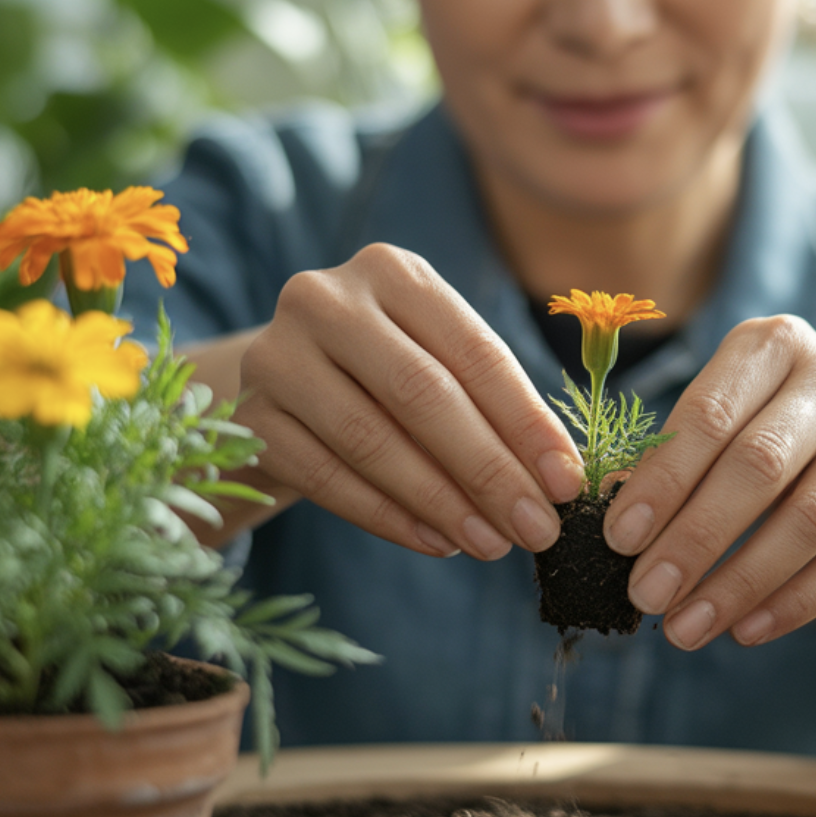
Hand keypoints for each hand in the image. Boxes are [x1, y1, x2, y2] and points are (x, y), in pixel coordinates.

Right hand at [235, 244, 585, 557]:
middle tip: (538, 527)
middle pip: (423, 393)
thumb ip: (493, 405)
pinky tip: (437, 543)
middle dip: (490, 469)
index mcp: (393, 271)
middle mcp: (326, 299)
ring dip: (443, 502)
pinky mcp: (248, 418)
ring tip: (493, 544)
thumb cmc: (384, 379)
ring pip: (372, 439)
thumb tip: (559, 478)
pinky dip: (390, 517)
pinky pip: (327, 477)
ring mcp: (276, 354)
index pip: (474, 352)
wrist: (281, 396)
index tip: (567, 483)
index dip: (526, 422)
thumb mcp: (437, 364)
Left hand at [602, 315, 815, 649]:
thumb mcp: (726, 426)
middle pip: (757, 465)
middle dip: (693, 538)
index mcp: (774, 345)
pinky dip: (790, 603)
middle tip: (646, 594)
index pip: (709, 413)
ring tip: (685, 628)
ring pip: (806, 520)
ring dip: (738, 583)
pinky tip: (744, 630)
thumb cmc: (772, 443)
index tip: (618, 539)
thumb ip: (673, 458)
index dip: (661, 480)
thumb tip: (610, 508)